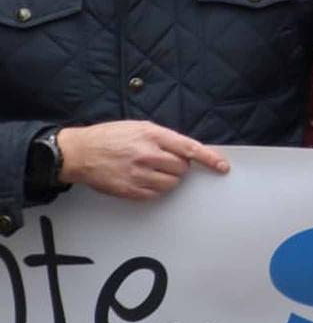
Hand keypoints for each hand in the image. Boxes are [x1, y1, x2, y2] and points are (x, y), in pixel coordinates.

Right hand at [56, 121, 229, 199]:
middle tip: (163, 161)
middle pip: (182, 168)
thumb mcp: (140, 127)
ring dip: (168, 179)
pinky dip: (154, 189)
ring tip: (151, 170)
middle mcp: (147, 154)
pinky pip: (155, 195)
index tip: (222, 166)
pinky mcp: (129, 190)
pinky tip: (143, 180)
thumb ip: (164, 138)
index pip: (189, 148)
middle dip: (178, 166)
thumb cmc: (110, 137)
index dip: (209, 158)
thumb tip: (186, 151)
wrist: (79, 152)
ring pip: (171, 184)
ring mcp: (138, 174)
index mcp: (152, 135)